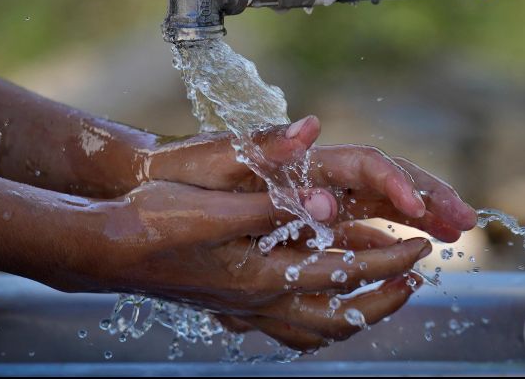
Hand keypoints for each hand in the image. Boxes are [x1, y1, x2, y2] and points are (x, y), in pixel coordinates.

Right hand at [86, 181, 430, 350]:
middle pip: (338, 315)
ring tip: (383, 295)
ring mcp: (244, 308)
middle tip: (416, 279)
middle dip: (383, 296)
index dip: (387, 261)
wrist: (104, 249)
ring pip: (315, 329)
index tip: (420, 248)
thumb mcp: (212, 203)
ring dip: (356, 312)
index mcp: (261, 275)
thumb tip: (324, 195)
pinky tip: (324, 307)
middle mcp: (258, 300)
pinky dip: (320, 321)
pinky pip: (289, 327)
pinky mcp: (231, 304)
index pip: (342, 274)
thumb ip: (272, 200)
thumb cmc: (154, 220)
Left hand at [146, 115, 476, 241]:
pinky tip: (410, 250)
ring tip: (455, 233)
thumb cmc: (182, 174)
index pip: (364, 165)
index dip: (396, 183)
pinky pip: (362, 224)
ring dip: (421, 215)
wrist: (154, 184)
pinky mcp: (310, 217)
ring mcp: (317, 195)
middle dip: (429, 197)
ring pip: (382, 203)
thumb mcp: (213, 159)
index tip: (420, 212)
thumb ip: (263, 145)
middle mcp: (317, 175)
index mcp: (301, 161)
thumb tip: (313, 127)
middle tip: (465, 220)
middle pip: (387, 181)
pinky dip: (391, 235)